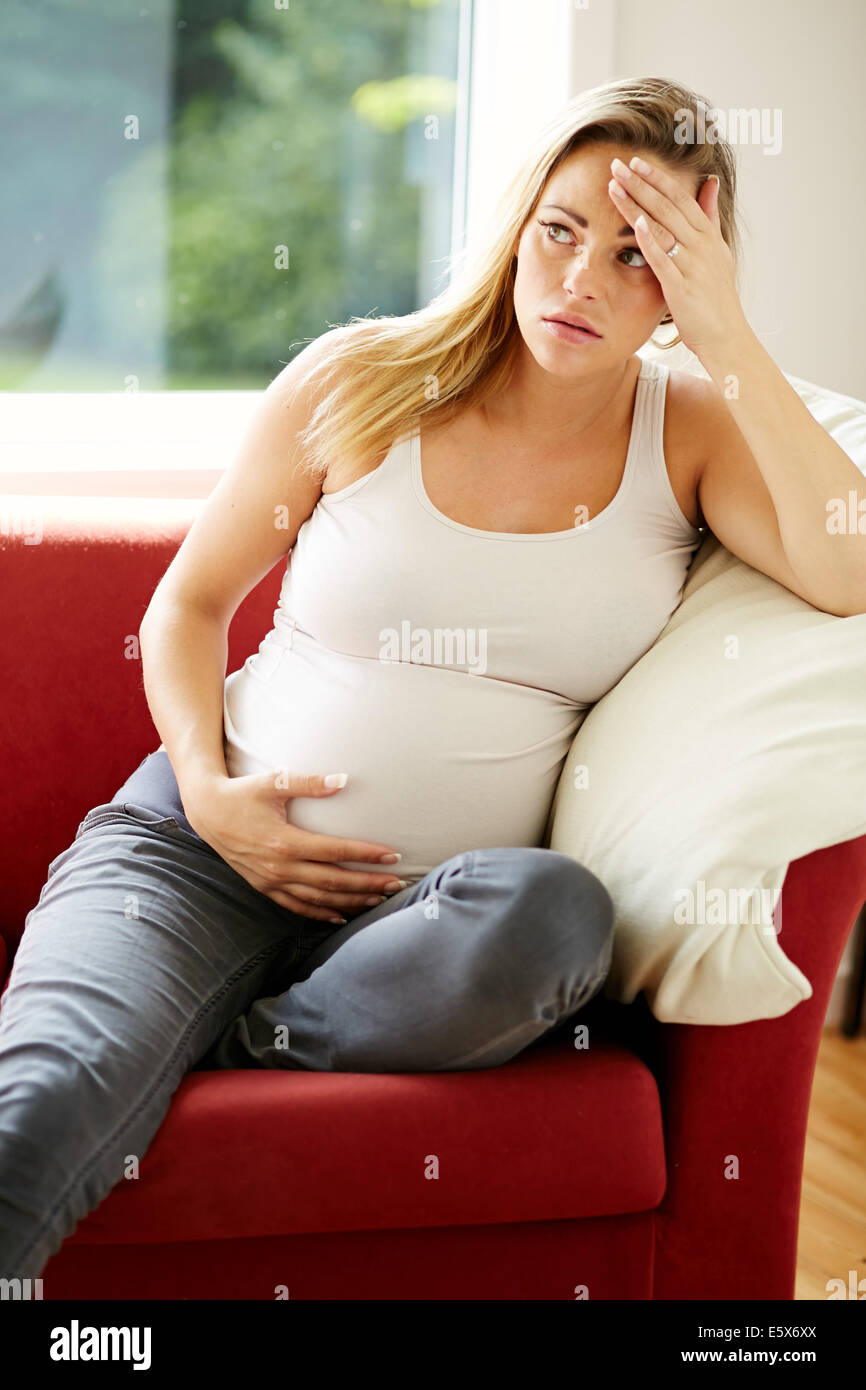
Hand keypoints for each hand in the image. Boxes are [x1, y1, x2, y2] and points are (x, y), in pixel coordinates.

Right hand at [184, 770, 406, 921]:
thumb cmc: (242, 793)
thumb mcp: (273, 782)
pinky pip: (296, 907)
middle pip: (333, 880)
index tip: (393, 856)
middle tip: (396, 884)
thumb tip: (344, 779)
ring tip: (378, 900)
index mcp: (285, 841)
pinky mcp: (264, 887)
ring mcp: (271, 881)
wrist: (207, 813)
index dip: (366, 855)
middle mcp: (279, 867)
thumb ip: (309, 782)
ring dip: (350, 901)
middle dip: (367, 884)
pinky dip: (320, 913)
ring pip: (318, 898)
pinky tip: (341, 916)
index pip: (336, 852)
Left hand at [608, 154, 746, 358]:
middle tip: (618, 164)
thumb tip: (710, 183)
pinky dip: (650, 241)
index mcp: (707, 236)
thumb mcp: (718, 252)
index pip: (680, 198)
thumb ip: (710, 217)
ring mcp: (692, 265)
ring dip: (637, 204)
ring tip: (615, 186)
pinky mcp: (681, 287)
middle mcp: (701, 245)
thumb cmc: (717, 297)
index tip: (636, 162)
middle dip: (641, 183)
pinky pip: (664, 259)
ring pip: (662, 226)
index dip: (657, 178)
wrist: (726, 336)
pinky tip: (636, 224)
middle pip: (668, 206)